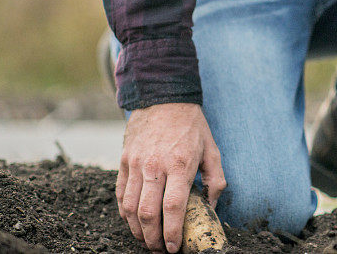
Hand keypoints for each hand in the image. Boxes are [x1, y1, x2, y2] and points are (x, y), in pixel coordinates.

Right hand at [117, 103, 226, 252]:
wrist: (164, 97)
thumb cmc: (191, 125)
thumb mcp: (213, 149)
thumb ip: (216, 179)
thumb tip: (212, 206)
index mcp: (180, 164)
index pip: (173, 207)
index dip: (173, 232)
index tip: (174, 248)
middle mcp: (155, 165)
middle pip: (148, 212)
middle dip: (153, 238)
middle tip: (160, 249)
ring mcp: (136, 163)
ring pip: (130, 207)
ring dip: (136, 230)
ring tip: (147, 239)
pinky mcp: (124, 160)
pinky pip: (121, 193)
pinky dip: (125, 212)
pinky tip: (133, 221)